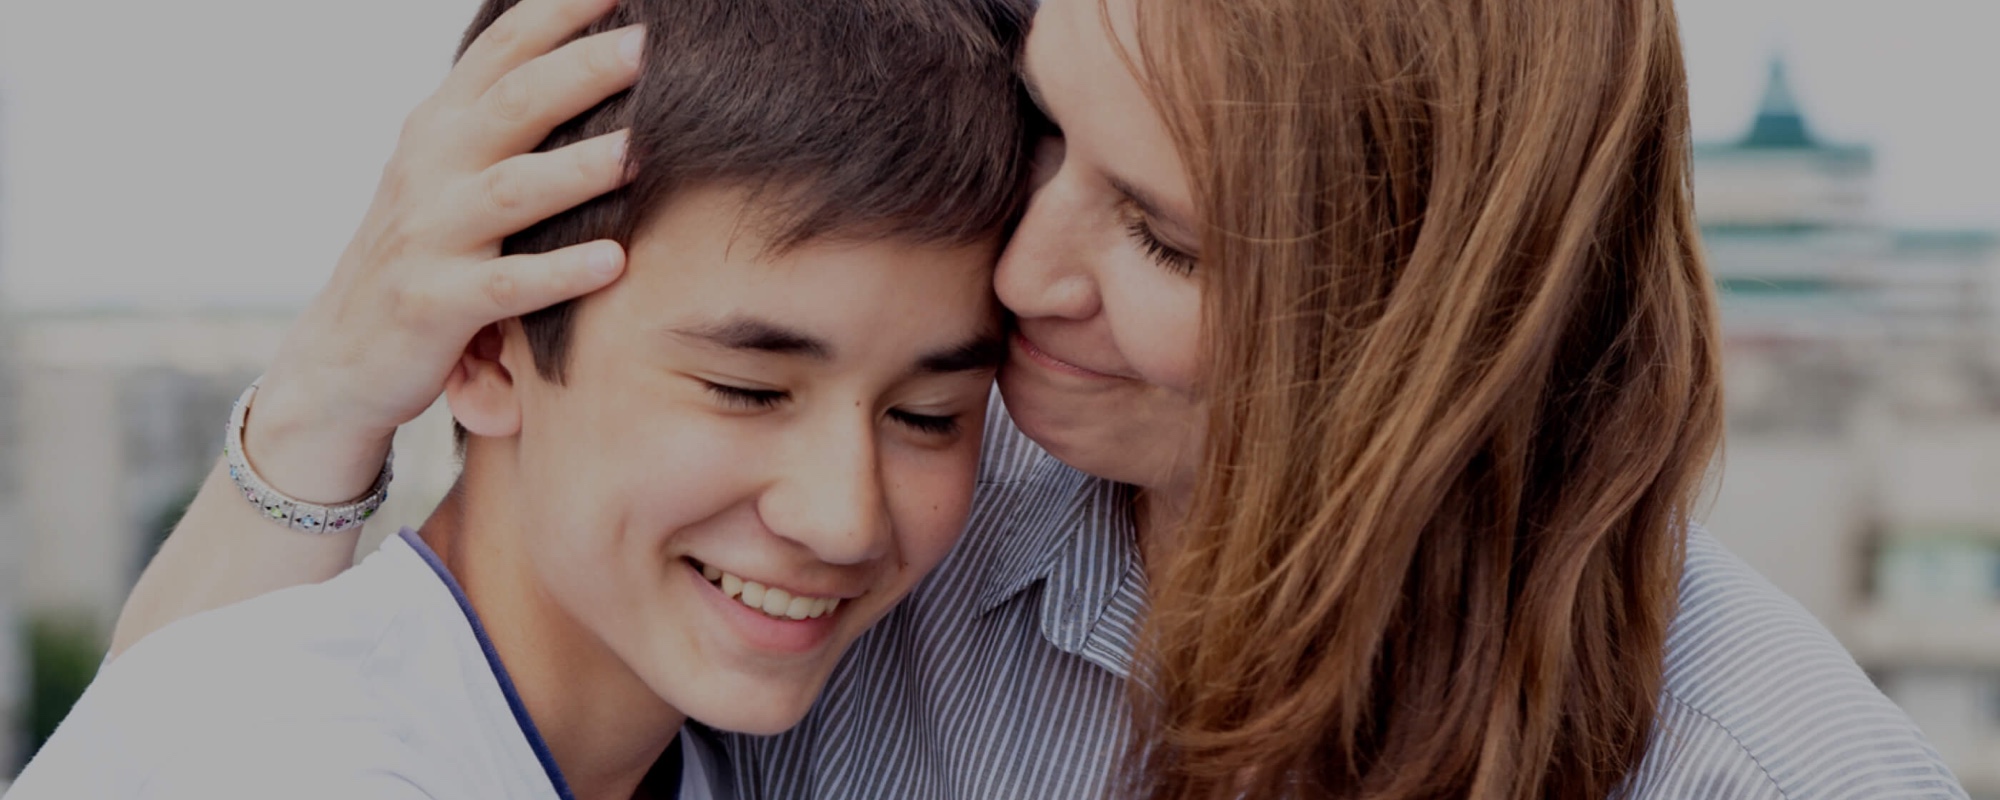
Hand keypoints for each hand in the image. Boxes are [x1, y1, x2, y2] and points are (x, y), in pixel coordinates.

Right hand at [247, 0, 641, 502]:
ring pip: (513, 190)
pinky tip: (613, 262)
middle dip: (583, 71)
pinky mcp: (433, 305)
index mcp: (440, 126)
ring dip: (580, 168)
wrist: (338, 359)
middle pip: (515, 105)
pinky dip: (558, 273)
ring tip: (644, 150)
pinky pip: (504, 287)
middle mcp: (429, 168)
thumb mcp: (445, 173)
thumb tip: (581, 57)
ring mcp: (428, 236)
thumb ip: (500, 119)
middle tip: (648, 46)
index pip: (503, 51)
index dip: (558, 12)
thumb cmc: (420, 256)